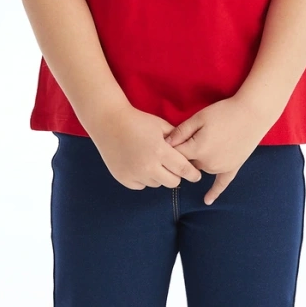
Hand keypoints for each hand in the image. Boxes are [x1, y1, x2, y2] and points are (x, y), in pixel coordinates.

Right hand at [88, 103, 203, 190]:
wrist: (109, 122)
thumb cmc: (137, 121)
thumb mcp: (161, 125)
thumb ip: (177, 139)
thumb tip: (190, 151)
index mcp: (160, 151)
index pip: (183, 169)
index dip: (192, 174)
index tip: (196, 176)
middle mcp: (148, 166)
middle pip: (172, 182)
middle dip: (175, 175)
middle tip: (171, 166)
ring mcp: (134, 174)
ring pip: (156, 183)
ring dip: (158, 176)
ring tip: (151, 161)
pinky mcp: (124, 179)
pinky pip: (141, 185)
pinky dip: (143, 178)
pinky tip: (139, 165)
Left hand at [162, 95, 270, 203]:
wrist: (252, 114)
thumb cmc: (224, 113)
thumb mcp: (199, 118)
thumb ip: (181, 132)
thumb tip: (165, 144)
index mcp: (197, 150)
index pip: (175, 155)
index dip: (171, 146)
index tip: (174, 138)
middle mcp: (207, 163)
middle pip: (187, 163)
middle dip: (185, 153)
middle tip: (193, 135)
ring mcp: (220, 168)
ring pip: (201, 168)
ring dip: (199, 159)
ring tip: (209, 141)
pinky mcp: (232, 168)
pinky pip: (221, 184)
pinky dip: (214, 192)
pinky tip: (207, 201)